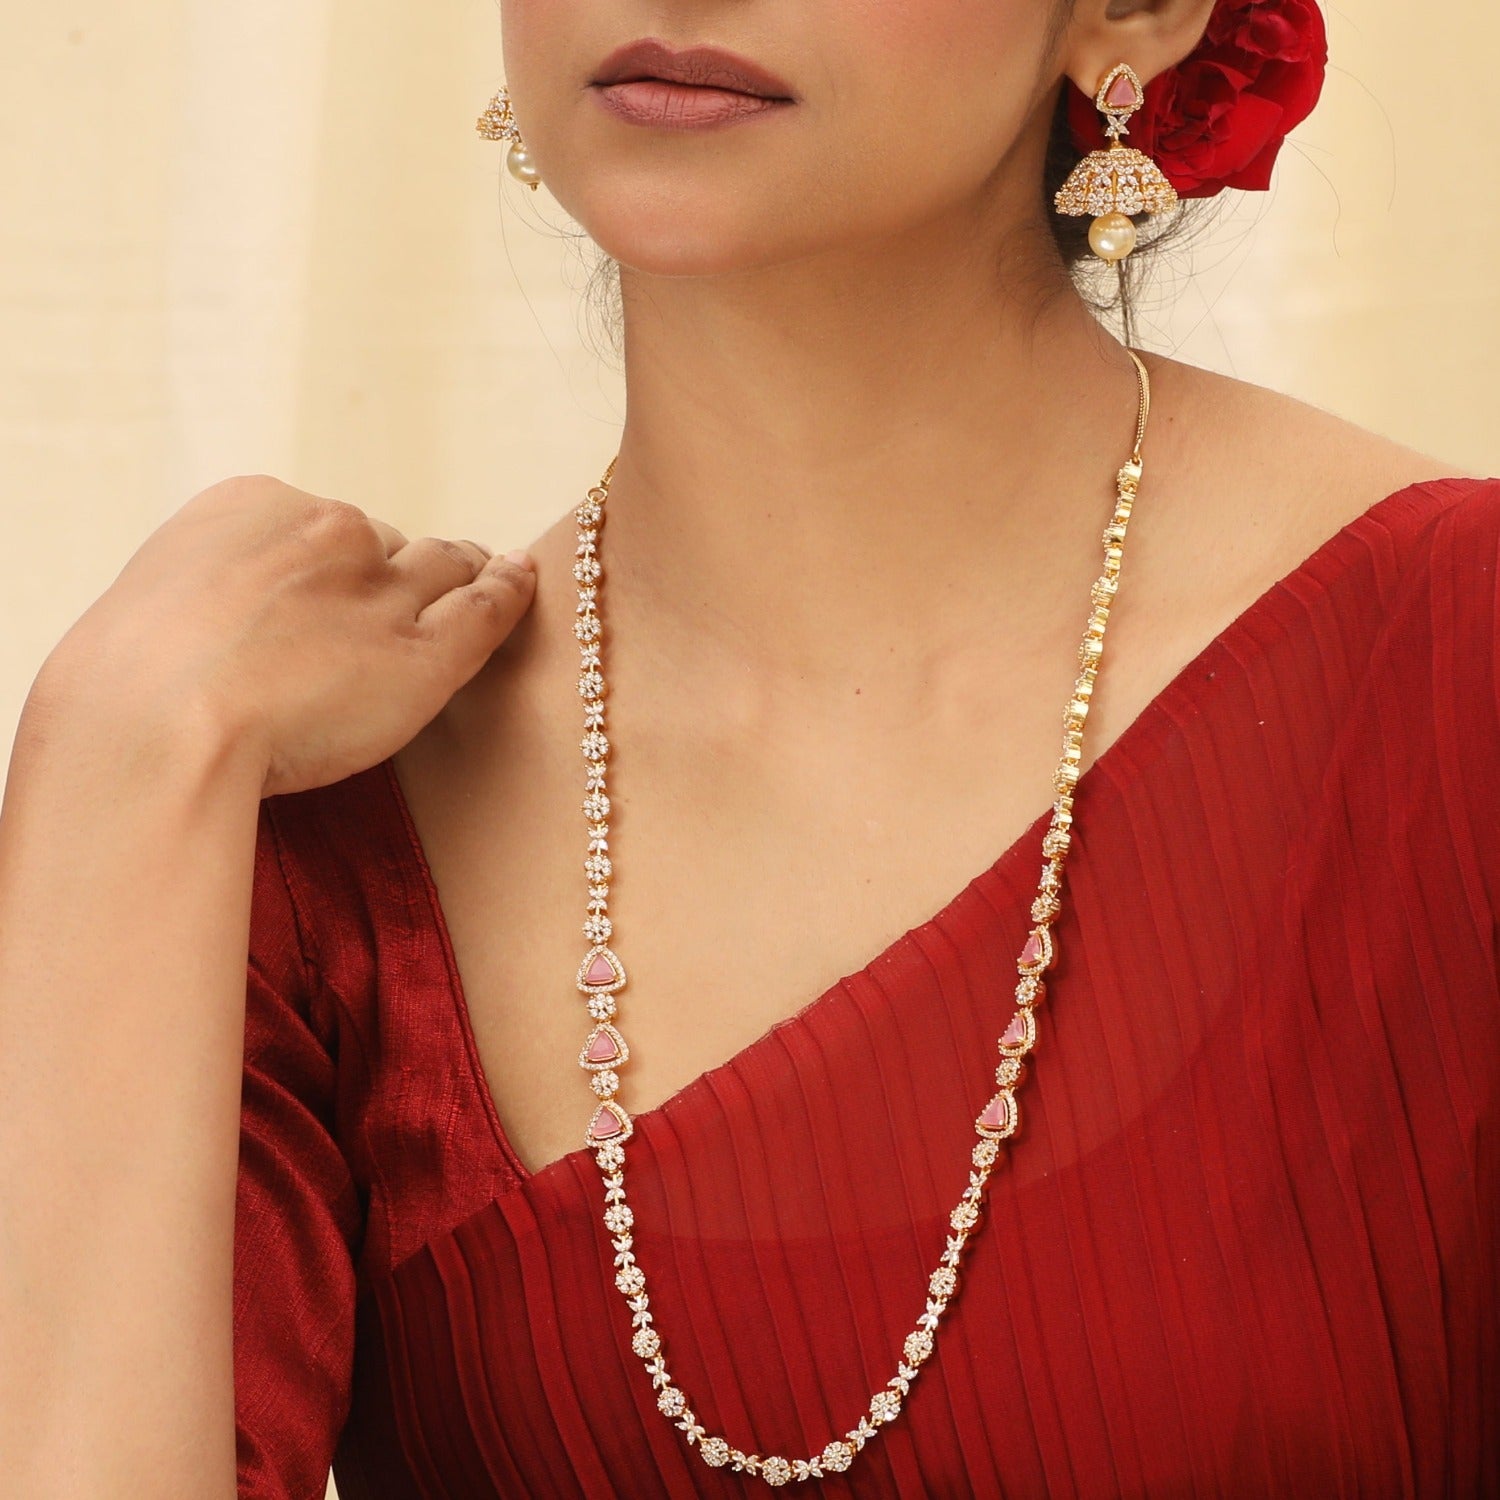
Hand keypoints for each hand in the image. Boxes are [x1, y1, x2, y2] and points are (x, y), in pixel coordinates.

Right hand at [33, 475, 538, 796]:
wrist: (152, 723)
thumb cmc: (131, 693)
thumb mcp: (159, 610)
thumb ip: (214, 601)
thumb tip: (232, 631)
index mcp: (256, 505)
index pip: (326, 526)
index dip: (346, 559)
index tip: (351, 578)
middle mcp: (329, 533)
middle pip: (391, 542)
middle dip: (402, 567)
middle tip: (422, 589)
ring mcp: (382, 590)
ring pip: (445, 566)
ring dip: (465, 571)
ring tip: (490, 573)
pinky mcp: (426, 653)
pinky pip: (488, 608)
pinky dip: (511, 590)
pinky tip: (524, 581)